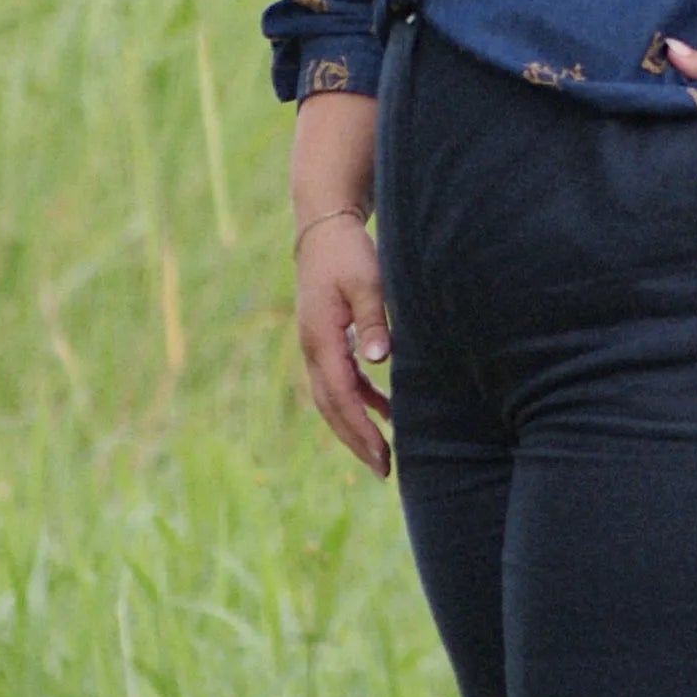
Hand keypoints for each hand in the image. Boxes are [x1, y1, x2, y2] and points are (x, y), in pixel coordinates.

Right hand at [295, 213, 392, 476]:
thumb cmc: (349, 252)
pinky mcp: (326, 339)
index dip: (360, 430)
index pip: (340, 397)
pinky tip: (383, 409)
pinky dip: (359, 399)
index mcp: (320, 339)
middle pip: (331, 407)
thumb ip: (373, 320)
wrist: (323, 227)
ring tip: (383, 451)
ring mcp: (316, 345)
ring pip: (332, 398)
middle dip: (355, 440)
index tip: (382, 456)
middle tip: (384, 469)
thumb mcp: (366, 282)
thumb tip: (380, 362)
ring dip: (355, 425)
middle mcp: (312, 348)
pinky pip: (340, 380)